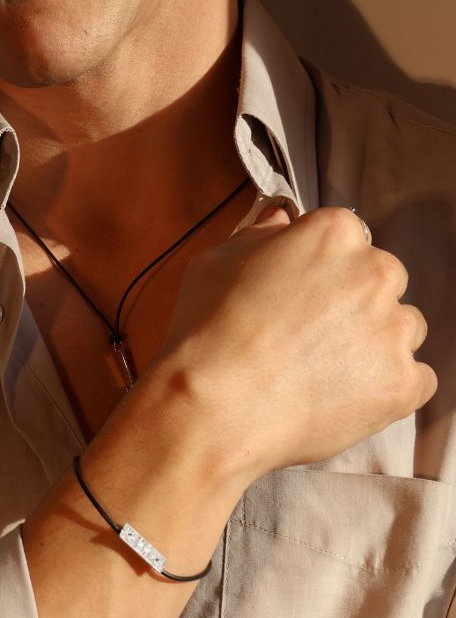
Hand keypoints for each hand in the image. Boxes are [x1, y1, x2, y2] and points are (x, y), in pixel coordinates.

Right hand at [155, 205, 435, 478]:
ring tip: (323, 366)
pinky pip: (416, 378)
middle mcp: (374, 272)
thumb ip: (262, 233)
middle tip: (309, 328)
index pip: (346, 235)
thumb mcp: (219, 258)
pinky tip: (343, 392)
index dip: (320, 263)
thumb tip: (282, 221)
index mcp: (333, 233)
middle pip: (381, 278)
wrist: (217, 405)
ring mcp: (394, 330)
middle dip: (353, 298)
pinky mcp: (404, 383)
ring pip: (402, 328)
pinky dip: (387, 385)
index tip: (300, 285)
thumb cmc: (210, 329)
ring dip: (374, 340)